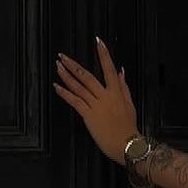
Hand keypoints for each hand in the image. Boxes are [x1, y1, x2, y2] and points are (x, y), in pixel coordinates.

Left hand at [53, 37, 139, 165]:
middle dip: (73, 65)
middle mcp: (105, 96)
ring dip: (66, 76)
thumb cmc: (128, 127)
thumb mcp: (130, 105)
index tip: (98, 41)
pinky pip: (74, 101)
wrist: (127, 145)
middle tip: (62, 56)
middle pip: (87, 76)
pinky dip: (65, 93)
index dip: (103, 55)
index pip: (109, 69)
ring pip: (79, 87)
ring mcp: (96, 106)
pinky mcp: (88, 115)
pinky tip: (57, 86)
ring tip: (57, 66)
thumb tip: (121, 71)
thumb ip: (124, 87)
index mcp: (117, 93)